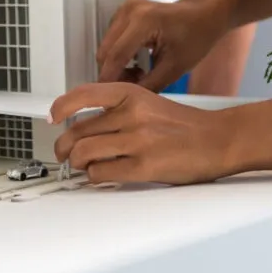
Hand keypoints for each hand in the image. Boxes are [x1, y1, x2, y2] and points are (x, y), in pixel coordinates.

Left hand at [48, 83, 241, 184]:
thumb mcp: (150, 103)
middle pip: (77, 131)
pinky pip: (102, 173)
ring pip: (84, 153)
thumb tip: (86, 126)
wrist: (219, 139)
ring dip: (79, 165)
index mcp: (132, 95)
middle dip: (65, 148)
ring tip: (85, 167)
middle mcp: (132, 114)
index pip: (83, 95)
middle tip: (65, 155)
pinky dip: (96, 177)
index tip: (52, 117)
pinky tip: (103, 176)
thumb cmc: (187, 125)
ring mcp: (137, 140)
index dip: (61, 107)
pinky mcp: (144, 166)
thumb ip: (119, 110)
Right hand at [94, 0, 230, 91]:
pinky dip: (119, 55)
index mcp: (144, 21)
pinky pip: (111, 40)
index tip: (110, 99)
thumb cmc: (196, 36)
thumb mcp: (174, 68)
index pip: (115, 56)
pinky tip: (137, 62)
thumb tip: (125, 100)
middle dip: (114, 74)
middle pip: (106, 52)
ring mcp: (125, 9)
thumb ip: (147, 86)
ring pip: (106, 47)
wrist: (204, 14)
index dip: (110, 80)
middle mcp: (130, 11)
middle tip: (135, 85)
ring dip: (116, 65)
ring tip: (140, 74)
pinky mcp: (124, 12)